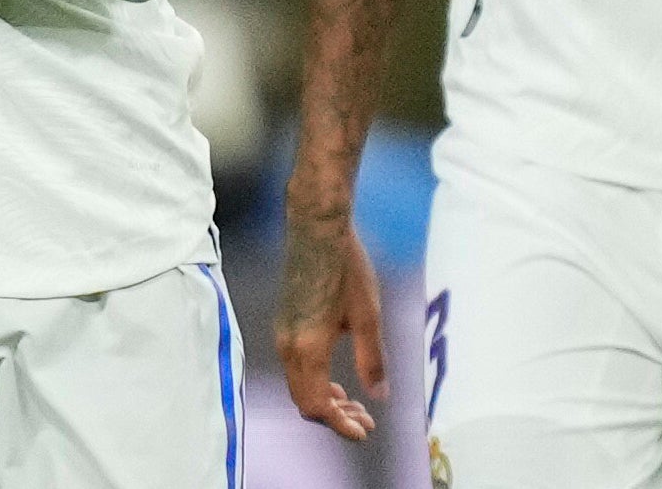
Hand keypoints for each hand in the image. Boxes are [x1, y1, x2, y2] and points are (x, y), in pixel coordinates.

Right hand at [277, 202, 387, 441]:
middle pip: (305, 400)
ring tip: (353, 400)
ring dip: (324, 399)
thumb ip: (372, 361)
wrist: (317, 231)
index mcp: (309, 348)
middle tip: (364, 418)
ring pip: (298, 384)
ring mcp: (283, 333)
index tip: (364, 431)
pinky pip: (294, 367)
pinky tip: (336, 375)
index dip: (341, 424)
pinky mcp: (284, 323)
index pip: (319, 405)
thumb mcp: (368, 318)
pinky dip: (314, 381)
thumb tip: (379, 396)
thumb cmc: (346, 269)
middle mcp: (289, 345)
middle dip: (334, 416)